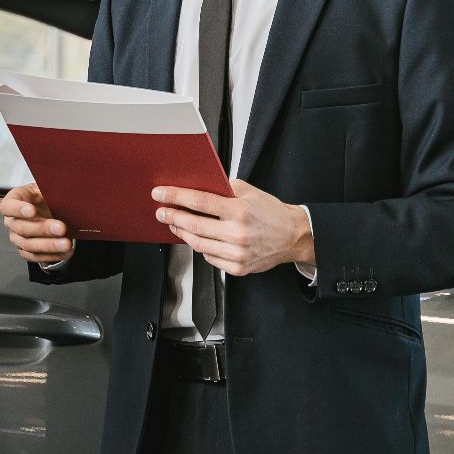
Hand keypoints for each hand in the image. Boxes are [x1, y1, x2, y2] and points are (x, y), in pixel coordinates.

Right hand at [1, 183, 74, 263]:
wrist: (49, 210)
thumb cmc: (44, 197)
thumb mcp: (46, 187)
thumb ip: (50, 188)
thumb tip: (64, 189)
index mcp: (14, 201)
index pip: (8, 206)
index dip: (18, 209)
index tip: (32, 210)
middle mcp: (12, 221)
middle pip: (21, 228)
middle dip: (42, 229)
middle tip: (60, 227)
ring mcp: (17, 238)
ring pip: (29, 245)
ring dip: (49, 245)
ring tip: (65, 243)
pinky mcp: (26, 251)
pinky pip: (37, 256)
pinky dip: (52, 255)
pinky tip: (65, 251)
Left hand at [152, 179, 314, 276]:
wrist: (293, 236)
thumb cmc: (271, 213)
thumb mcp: (250, 192)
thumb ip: (224, 189)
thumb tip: (198, 186)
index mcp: (239, 211)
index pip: (200, 202)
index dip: (176, 197)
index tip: (160, 194)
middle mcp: (237, 234)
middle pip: (193, 225)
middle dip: (172, 217)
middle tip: (161, 211)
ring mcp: (236, 253)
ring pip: (197, 244)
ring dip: (182, 232)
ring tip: (174, 223)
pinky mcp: (237, 268)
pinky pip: (209, 257)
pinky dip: (200, 247)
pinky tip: (196, 238)